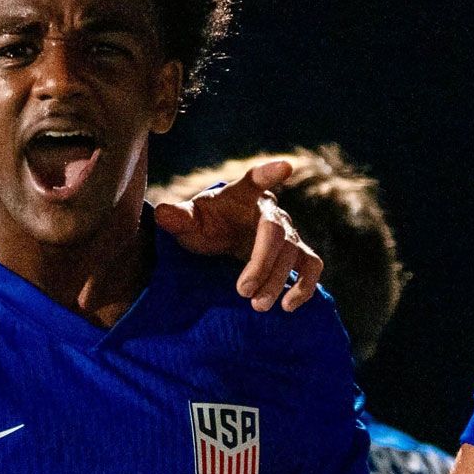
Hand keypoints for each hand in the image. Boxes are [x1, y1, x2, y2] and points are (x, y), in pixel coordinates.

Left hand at [152, 160, 322, 311]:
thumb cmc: (208, 225)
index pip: (255, 180)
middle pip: (274, 233)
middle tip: (242, 291)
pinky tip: (288, 306)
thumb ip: (178, 218)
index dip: (269, 174)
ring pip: (293, 253)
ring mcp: (288, 233)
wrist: (225, 236)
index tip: (285, 167)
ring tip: (258, 306)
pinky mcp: (298, 254)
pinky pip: (312, 267)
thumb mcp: (190, 221)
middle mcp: (270, 211)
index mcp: (243, 195)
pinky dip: (305, 286)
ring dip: (277, 281)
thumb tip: (162, 214)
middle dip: (261, 264)